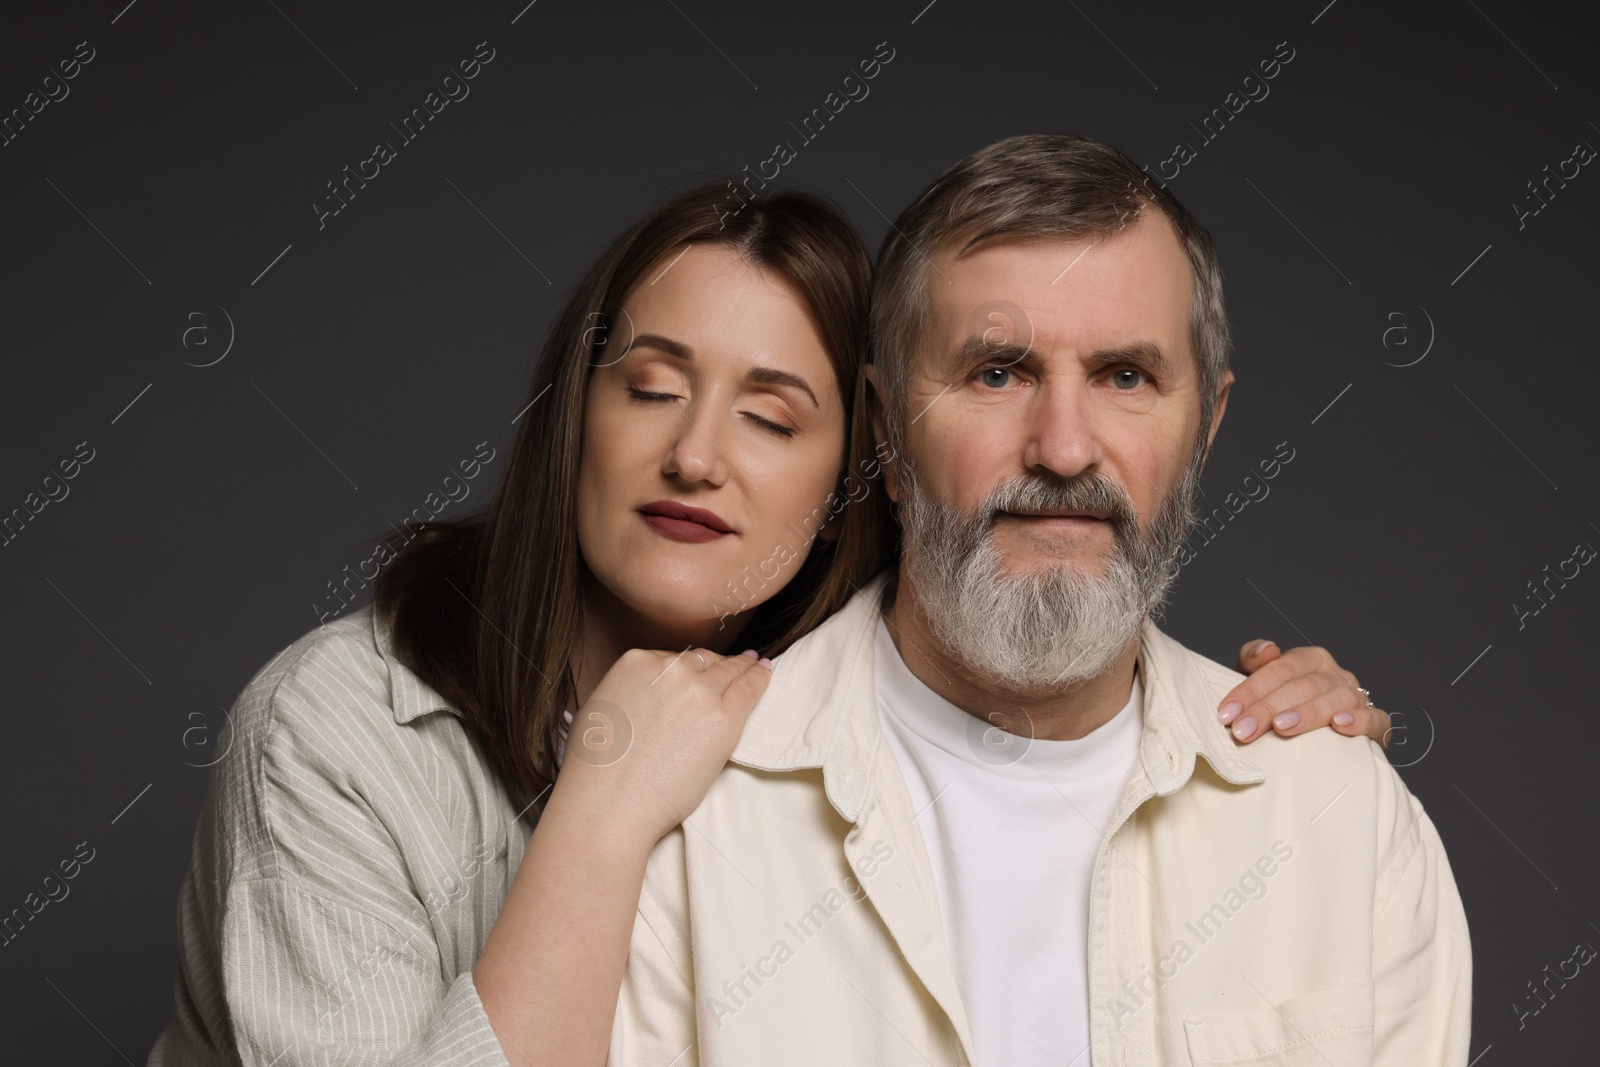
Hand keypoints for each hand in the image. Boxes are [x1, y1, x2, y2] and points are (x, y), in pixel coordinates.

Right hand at [550, 646, 771, 853]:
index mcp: (636, 662)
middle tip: (735, 664)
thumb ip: (630, 689)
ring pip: (729, 670)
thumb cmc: (597, 771)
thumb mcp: (602, 708)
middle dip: (717, 666)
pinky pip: (749, 688)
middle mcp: (670, 670)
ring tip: (757, 664)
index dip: (690, 668)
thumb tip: (647, 692)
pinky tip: (766, 671)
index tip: (700, 672)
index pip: (674, 659)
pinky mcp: (723, 718)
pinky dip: (760, 677)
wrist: (608, 805)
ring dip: (744, 666)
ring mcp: (699, 692)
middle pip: (703, 661)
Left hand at [1217, 640, 1390, 747]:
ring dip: (1308, 714)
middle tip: (1243, 731)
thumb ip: (1251, 661)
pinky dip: (1359, 721)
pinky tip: (1339, 725)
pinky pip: (1375, 719)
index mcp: (1309, 659)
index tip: (1227, 714)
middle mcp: (1335, 674)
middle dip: (1268, 709)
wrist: (1314, 737)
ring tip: (1282, 727)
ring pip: (1336, 700)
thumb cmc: (1279, 705)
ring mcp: (1357, 697)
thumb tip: (1267, 649)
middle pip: (1303, 687)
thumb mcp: (1258, 682)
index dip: (1251, 690)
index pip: (1279, 669)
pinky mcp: (1376, 723)